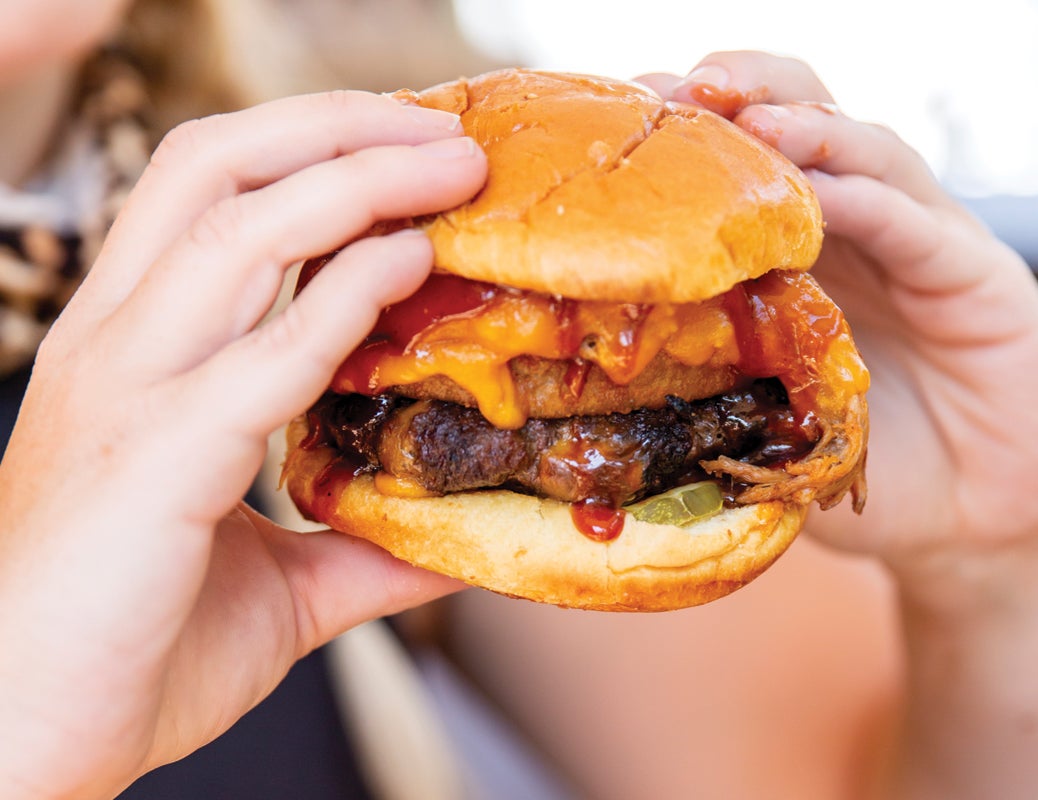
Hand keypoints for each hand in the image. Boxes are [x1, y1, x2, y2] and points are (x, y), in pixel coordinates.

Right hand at [0, 90, 485, 797]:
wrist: (26, 742)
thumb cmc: (132, 649)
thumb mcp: (276, 582)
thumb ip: (361, 546)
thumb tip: (456, 539)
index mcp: (132, 352)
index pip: (206, 191)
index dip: (308, 147)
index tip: (411, 149)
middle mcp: (117, 345)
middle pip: (216, 167)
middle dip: (339, 128)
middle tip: (448, 135)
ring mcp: (128, 393)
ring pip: (237, 226)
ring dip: (358, 180)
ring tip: (454, 167)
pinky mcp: (155, 457)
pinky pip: (264, 349)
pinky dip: (346, 294)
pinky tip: (410, 264)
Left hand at [640, 53, 1037, 572]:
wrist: (979, 523)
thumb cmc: (868, 466)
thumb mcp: (772, 427)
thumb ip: (710, 395)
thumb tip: (601, 391)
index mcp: (804, 254)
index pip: (746, 163)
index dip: (690, 134)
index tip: (622, 120)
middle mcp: (860, 230)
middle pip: (804, 120)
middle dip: (741, 94)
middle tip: (679, 92)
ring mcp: (921, 244)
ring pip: (864, 152)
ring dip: (804, 126)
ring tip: (746, 116)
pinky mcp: (979, 277)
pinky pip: (917, 226)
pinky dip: (867, 202)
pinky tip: (819, 194)